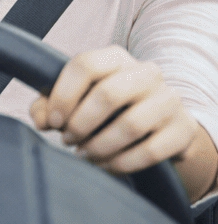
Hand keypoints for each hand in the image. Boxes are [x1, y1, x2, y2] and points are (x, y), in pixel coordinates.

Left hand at [29, 45, 217, 200]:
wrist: (158, 127)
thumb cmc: (106, 111)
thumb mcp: (76, 101)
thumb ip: (48, 105)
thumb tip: (41, 118)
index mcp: (116, 58)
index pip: (85, 65)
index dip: (63, 95)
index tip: (52, 121)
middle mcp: (147, 73)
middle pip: (107, 94)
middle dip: (80, 124)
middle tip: (68, 140)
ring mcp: (169, 100)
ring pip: (130, 125)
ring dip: (100, 146)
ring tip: (85, 154)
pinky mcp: (183, 129)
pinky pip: (150, 151)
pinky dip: (122, 163)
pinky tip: (106, 165)